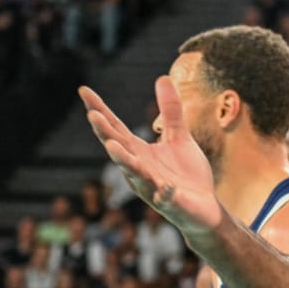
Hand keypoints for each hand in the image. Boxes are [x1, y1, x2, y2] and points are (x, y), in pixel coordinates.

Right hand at [80, 79, 222, 237]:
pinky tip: (166, 187)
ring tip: (113, 146)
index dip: (100, 110)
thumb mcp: (179, 137)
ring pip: (135, 174)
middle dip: (106, 133)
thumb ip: (171, 111)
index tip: (84, 91)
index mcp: (139, 153)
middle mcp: (139, 170)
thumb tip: (162, 78)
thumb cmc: (186, 175)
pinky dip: (166, 193)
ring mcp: (153, 188)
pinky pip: (167, 198)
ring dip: (124, 161)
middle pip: (119, 149)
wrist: (204, 209)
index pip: (115, 129)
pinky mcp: (172, 204)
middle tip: (93, 115)